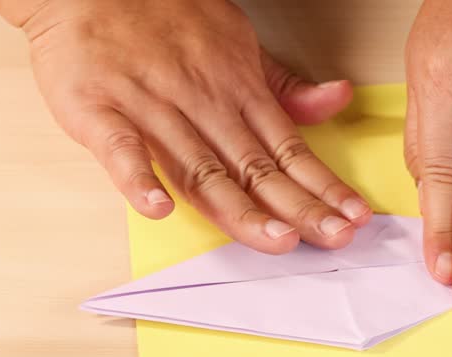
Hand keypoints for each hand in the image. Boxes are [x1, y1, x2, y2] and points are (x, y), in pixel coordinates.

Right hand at [10, 0, 371, 252]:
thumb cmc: (164, 14)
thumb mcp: (237, 42)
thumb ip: (283, 86)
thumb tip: (337, 100)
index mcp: (236, 90)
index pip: (288, 149)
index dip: (322, 186)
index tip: (353, 217)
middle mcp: (201, 103)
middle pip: (255, 168)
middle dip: (298, 207)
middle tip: (333, 238)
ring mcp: (150, 107)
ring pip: (201, 169)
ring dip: (240, 208)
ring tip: (275, 239)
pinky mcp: (98, 109)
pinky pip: (121, 147)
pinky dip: (138, 178)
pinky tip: (158, 209)